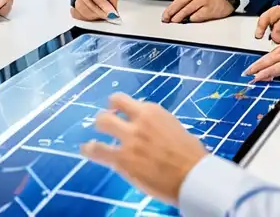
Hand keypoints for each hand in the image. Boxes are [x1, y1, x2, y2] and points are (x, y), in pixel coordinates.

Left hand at [81, 93, 206, 205]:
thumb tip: (151, 131)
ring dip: (99, 128)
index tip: (122, 114)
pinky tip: (86, 150)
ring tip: (95, 136)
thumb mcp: (175, 129)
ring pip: (102, 121)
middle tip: (107, 122)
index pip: (129, 102)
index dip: (124, 108)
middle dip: (109, 112)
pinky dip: (89, 150)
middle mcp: (138, 120)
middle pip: (113, 104)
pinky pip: (98, 150)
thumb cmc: (191, 156)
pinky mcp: (122, 159)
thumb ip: (157, 126)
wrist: (192, 177)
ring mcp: (129, 139)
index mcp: (153, 112)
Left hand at [162, 0, 232, 23]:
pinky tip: (190, 21)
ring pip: (188, 10)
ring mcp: (203, 2)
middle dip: (172, 13)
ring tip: (175, 22)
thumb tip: (174, 13)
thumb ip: (186, 3)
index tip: (164, 16)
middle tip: (167, 20)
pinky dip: (192, 19)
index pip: (178, 0)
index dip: (170, 9)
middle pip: (181, 4)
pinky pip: (198, 16)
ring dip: (179, 17)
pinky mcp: (209, 10)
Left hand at [243, 39, 279, 82]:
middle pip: (273, 55)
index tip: (256, 68)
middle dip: (258, 64)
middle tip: (248, 72)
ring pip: (275, 59)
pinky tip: (263, 76)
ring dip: (261, 68)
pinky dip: (271, 71)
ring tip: (251, 75)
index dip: (265, 60)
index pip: (277, 52)